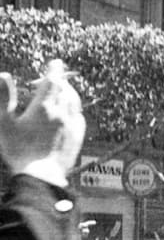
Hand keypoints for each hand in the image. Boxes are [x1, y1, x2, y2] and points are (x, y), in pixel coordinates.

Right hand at [0, 60, 84, 183]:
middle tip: (53, 78)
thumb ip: (3, 97)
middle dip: (60, 81)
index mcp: (45, 107)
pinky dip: (75, 108)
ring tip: (63, 90)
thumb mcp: (3, 123)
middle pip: (66, 90)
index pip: (53, 82)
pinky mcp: (77, 138)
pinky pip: (80, 117)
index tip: (56, 62)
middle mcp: (62, 114)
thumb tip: (4, 75)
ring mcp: (72, 126)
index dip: (54, 70)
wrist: (41, 176)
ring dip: (69, 93)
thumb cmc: (18, 151)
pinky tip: (71, 111)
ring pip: (75, 102)